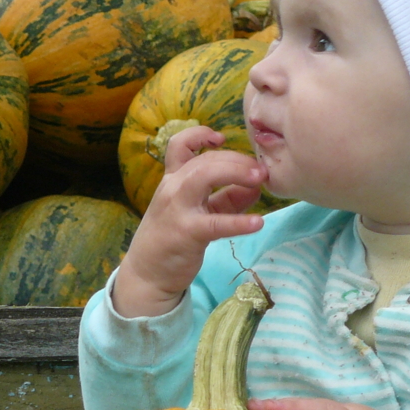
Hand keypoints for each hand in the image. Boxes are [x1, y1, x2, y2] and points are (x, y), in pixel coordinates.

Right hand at [113, 126, 267, 317]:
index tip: (222, 138)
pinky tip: (258, 222)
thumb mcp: (200, 212)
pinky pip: (216, 223)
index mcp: (173, 179)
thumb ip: (227, 199)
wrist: (147, 274)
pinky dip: (239, 222)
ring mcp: (178, 209)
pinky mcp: (187, 233)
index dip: (201, 135)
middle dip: (237, 160)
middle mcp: (173, 188)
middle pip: (205, 160)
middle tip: (262, 170)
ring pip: (205, 176)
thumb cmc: (173, 239)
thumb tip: (256, 187)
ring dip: (237, 173)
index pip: (181, 145)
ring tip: (260, 180)